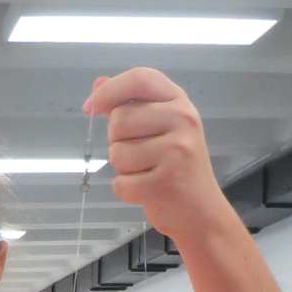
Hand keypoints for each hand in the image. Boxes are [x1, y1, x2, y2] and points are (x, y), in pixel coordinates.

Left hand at [83, 67, 227, 243]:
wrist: (201, 212)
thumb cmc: (176, 168)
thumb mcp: (160, 128)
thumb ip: (129, 104)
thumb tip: (98, 83)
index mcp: (179, 102)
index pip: (139, 79)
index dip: (109, 91)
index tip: (90, 107)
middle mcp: (182, 120)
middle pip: (119, 120)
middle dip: (117, 141)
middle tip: (139, 155)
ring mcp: (176, 151)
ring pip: (117, 153)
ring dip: (122, 169)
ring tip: (146, 172)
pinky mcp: (165, 183)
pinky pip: (121, 184)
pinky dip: (126, 191)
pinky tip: (146, 191)